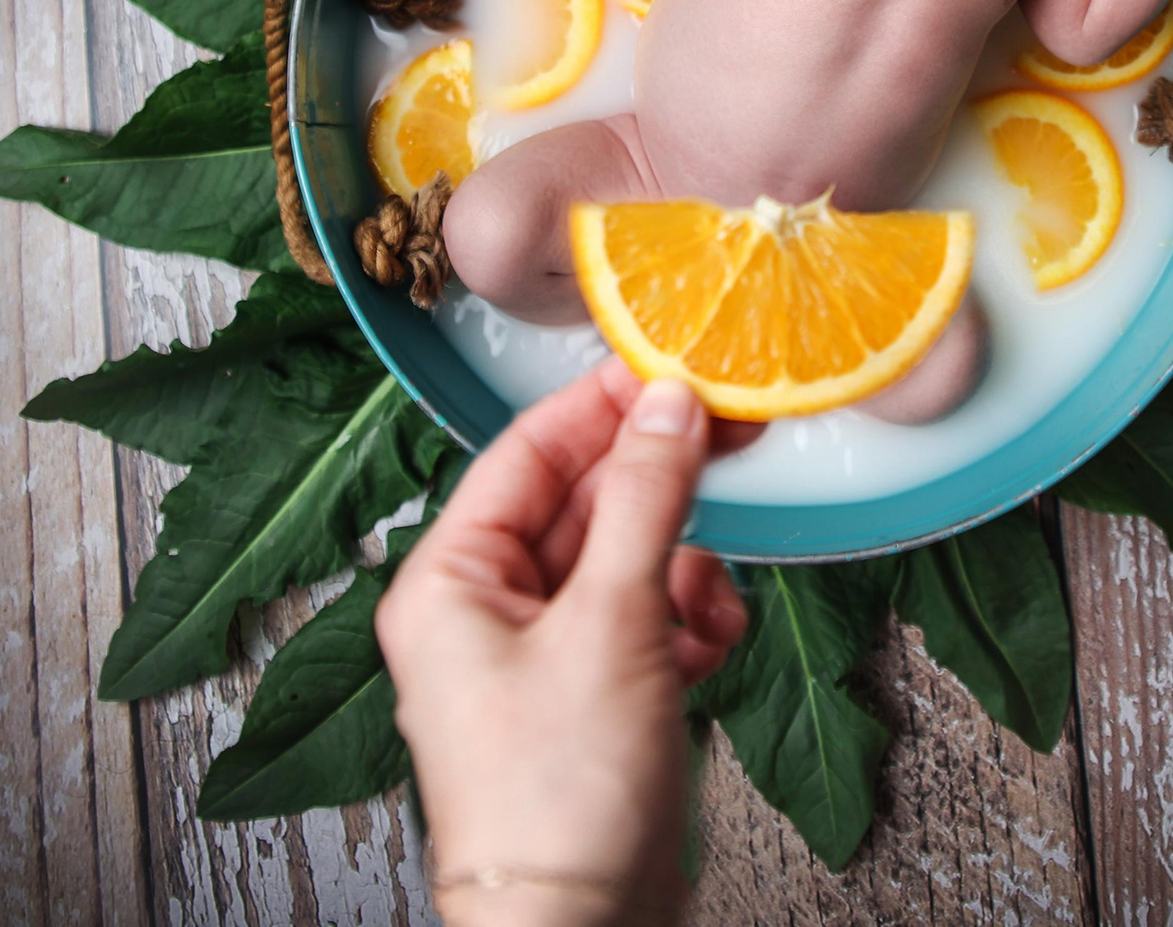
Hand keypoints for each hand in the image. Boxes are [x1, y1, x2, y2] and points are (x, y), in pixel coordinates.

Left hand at [378, 364, 752, 924]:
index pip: (525, 455)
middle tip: (723, 439)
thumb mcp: (611, 622)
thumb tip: (668, 405)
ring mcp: (539, 661)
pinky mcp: (591, 701)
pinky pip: (643, 623)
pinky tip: (706, 647)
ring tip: (702, 600)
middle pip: (579, 505)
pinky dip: (684, 625)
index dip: (599, 406)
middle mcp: (484, 616)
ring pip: (622, 563)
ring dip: (677, 570)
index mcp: (449, 584)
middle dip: (653, 489)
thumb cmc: (556, 802)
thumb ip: (645, 501)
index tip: (666, 368)